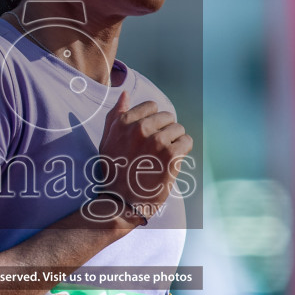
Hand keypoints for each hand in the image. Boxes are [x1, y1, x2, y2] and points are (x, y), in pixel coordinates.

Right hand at [94, 92, 192, 225]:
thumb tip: (126, 94)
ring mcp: (157, 141)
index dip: (153, 121)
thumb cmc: (114, 171)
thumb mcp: (107, 140)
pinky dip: (183, 151)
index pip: (151, 106)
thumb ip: (115, 115)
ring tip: (163, 157)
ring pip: (178, 129)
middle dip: (165, 130)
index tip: (148, 137)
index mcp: (124, 122)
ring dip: (174, 141)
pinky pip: (187, 141)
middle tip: (156, 149)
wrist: (122, 201)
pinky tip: (171, 162)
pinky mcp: (171, 155)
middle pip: (168, 116)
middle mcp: (140, 128)